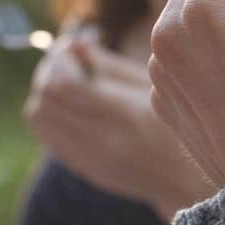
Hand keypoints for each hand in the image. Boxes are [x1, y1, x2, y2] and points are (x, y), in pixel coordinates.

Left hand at [25, 31, 212, 218]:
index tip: (73, 48)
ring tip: (67, 81)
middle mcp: (101, 139)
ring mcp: (89, 157)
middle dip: (49, 70)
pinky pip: (47, 134)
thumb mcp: (152, 87)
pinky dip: (49, 112)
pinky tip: (70, 105)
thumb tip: (76, 44)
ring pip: (39, 116)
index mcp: (123, 114)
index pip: (65, 84)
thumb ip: (111, 65)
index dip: (60, 60)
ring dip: (44, 92)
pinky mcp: (83, 167)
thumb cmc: (175, 125)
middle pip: (46, 98)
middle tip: (66, 60)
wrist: (185, 181)